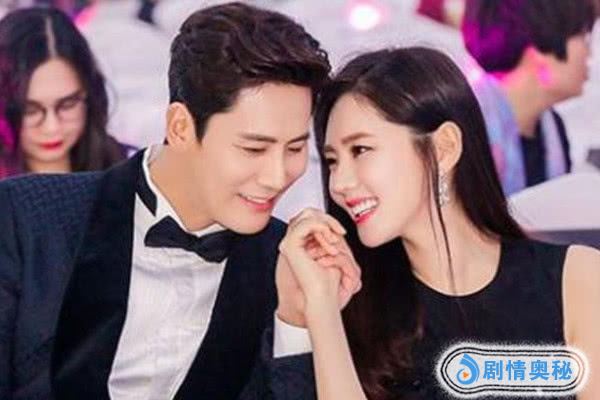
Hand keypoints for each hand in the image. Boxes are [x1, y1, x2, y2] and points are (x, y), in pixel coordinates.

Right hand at [275, 209, 361, 326]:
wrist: (322, 295)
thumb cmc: (329, 279)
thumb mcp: (332, 251)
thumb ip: (328, 235)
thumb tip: (332, 224)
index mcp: (301, 242)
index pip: (310, 217)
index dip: (327, 220)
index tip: (340, 233)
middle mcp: (293, 241)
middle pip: (308, 212)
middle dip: (328, 219)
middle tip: (339, 233)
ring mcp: (289, 242)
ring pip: (307, 214)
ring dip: (326, 224)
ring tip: (334, 241)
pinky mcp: (290, 245)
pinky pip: (306, 223)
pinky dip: (322, 227)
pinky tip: (329, 240)